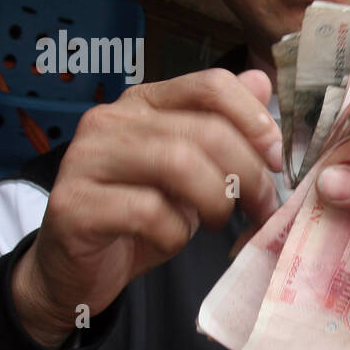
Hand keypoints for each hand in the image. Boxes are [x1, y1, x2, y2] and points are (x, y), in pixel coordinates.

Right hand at [12, 69, 281, 346]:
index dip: (255, 120)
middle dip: (248, 173)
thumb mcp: (193, 172)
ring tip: (220, 221)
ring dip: (216, 200)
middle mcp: (111, 120)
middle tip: (262, 206)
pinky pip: (147, 212)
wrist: (77, 269)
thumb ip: (224, 128)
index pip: (211, 85)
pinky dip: (175, 232)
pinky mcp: (74, 204)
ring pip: (178, 163)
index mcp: (145, 103)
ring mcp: (87, 159)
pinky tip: (171, 239)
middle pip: (204, 130)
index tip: (276, 160)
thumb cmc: (140, 217)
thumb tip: (262, 81)